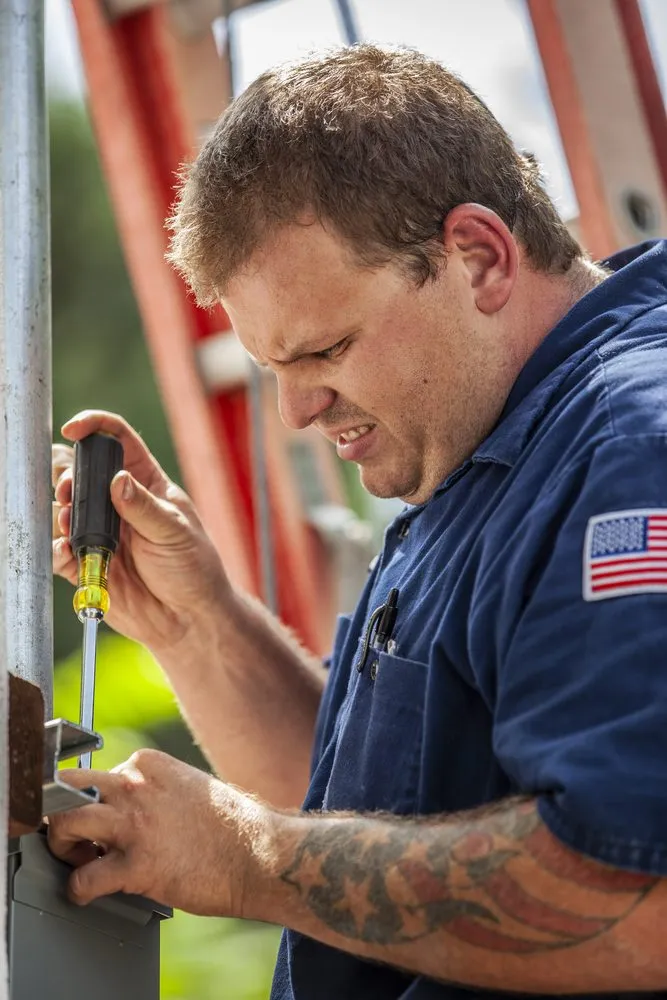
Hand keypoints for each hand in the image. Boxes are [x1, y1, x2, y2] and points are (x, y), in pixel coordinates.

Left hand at [46, 749, 267, 913]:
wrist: (259, 854)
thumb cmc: (231, 826)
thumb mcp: (188, 786)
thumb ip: (153, 790)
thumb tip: (127, 807)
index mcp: (148, 765)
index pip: (94, 774)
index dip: (93, 802)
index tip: (102, 822)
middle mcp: (135, 787)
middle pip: (67, 788)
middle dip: (60, 813)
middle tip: (76, 838)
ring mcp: (134, 824)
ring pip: (64, 822)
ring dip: (62, 846)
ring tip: (78, 861)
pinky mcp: (136, 865)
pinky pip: (83, 879)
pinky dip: (78, 890)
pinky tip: (90, 892)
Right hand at [52, 410, 230, 654]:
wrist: (188, 619)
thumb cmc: (193, 568)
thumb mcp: (176, 532)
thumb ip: (144, 508)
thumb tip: (117, 481)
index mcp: (146, 483)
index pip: (118, 441)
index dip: (95, 427)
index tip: (74, 428)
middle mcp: (119, 504)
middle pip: (82, 473)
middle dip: (68, 475)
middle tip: (69, 489)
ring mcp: (102, 533)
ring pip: (66, 510)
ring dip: (61, 511)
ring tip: (70, 523)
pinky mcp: (89, 563)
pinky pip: (62, 551)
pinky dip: (57, 548)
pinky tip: (66, 550)